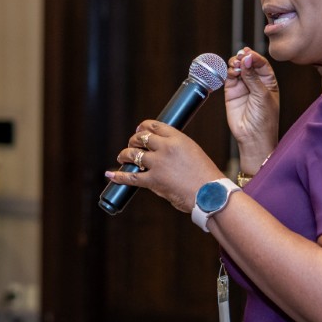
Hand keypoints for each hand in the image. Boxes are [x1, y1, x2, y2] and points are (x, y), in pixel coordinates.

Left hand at [105, 121, 224, 213]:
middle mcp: (166, 148)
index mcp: (178, 139)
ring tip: (122, 156)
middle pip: (141, 138)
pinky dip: (118, 176)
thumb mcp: (193, 153)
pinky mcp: (153, 181)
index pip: (155, 126)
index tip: (140, 128)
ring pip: (133, 154)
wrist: (211, 194)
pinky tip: (111, 174)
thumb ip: (176, 149)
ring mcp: (158, 164)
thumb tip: (161, 152)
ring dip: (124, 154)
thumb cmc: (206, 176)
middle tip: (132, 145)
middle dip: (133, 140)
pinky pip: (130, 177)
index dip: (144, 126)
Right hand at [225, 47, 279, 168]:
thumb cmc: (264, 118)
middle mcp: (255, 82)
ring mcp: (243, 87)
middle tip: (240, 57)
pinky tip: (232, 72)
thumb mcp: (262, 95)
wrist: (253, 137)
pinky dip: (229, 72)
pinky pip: (228, 77)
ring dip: (235, 64)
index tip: (248, 53)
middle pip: (248, 63)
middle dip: (243, 58)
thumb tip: (246, 58)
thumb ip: (253, 76)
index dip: (254, 57)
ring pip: (237, 68)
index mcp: (268, 82)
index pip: (261, 64)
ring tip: (236, 66)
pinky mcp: (231, 92)